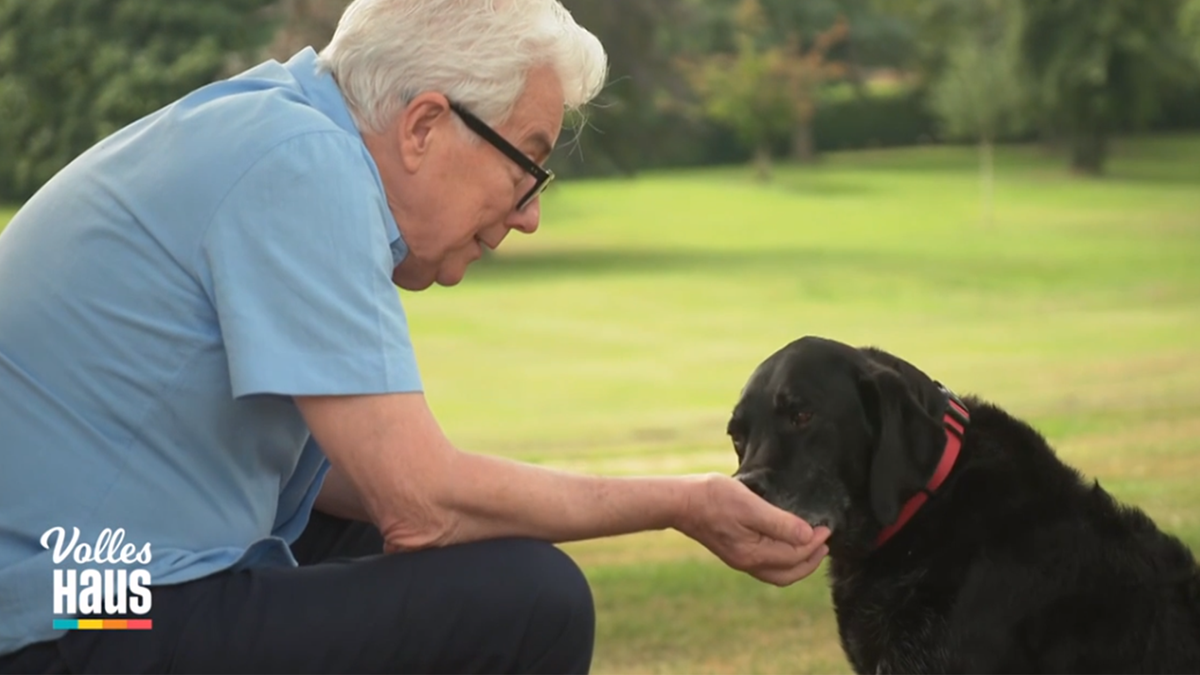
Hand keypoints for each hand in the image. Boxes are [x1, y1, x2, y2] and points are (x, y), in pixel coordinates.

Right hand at [676, 473, 830, 585]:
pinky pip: (766, 565)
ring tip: (811, 546)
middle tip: (825, 542)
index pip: (794, 555)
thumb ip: (780, 523)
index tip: (826, 528)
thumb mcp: (750, 505)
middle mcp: (747, 562)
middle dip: (811, 560)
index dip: (814, 543)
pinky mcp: (734, 552)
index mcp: (753, 553)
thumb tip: (808, 537)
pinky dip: (783, 559)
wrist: (680, 502)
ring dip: (798, 562)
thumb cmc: (713, 498)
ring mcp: (739, 559)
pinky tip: (785, 544)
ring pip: (777, 572)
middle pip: (788, 573)